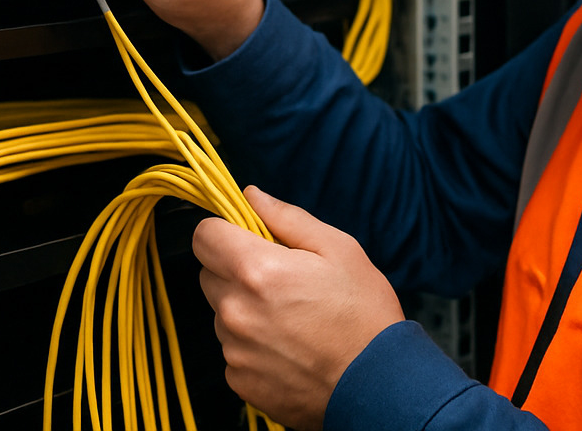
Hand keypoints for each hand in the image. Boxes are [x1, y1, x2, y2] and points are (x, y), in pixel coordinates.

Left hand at [193, 186, 405, 430]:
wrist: (378, 384)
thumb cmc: (364, 314)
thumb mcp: (338, 249)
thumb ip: (287, 218)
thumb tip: (251, 196)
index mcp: (257, 270)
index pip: (203, 235)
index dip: (223, 230)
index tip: (245, 237)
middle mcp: (236, 311)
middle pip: (209, 273)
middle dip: (235, 269)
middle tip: (280, 279)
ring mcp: (235, 350)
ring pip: (222, 313)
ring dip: (245, 308)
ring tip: (291, 318)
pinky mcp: (240, 381)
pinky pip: (233, 350)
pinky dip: (252, 345)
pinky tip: (288, 347)